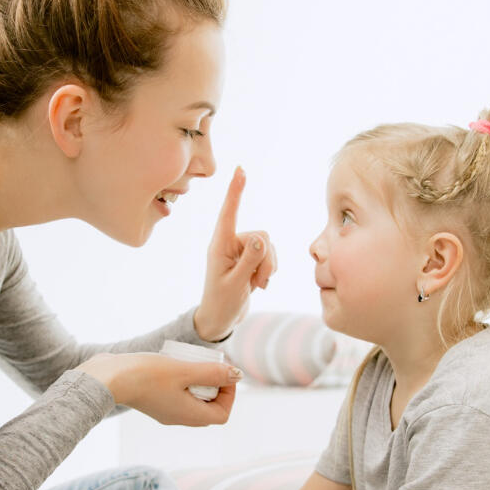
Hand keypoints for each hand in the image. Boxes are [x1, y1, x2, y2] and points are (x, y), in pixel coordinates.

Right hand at [77, 352, 241, 426]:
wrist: (108, 379)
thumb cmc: (146, 375)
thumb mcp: (184, 371)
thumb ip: (212, 373)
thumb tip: (237, 375)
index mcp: (190, 416)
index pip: (222, 414)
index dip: (230, 394)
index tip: (222, 371)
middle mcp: (179, 418)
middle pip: (209, 407)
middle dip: (215, 386)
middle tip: (208, 364)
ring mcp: (166, 411)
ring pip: (193, 400)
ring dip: (198, 381)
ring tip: (191, 361)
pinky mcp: (154, 401)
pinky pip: (178, 394)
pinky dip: (183, 381)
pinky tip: (174, 364)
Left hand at [195, 167, 276, 341]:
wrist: (220, 319)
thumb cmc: (222, 303)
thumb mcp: (236, 284)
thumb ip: (250, 261)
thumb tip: (262, 239)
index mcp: (219, 245)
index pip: (228, 213)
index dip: (235, 191)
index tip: (240, 170)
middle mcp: (230, 244)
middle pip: (261, 236)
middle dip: (266, 259)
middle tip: (259, 282)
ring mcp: (241, 252)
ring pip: (268, 246)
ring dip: (268, 267)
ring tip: (257, 285)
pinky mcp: (250, 260)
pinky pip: (270, 255)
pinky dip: (269, 270)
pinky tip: (258, 284)